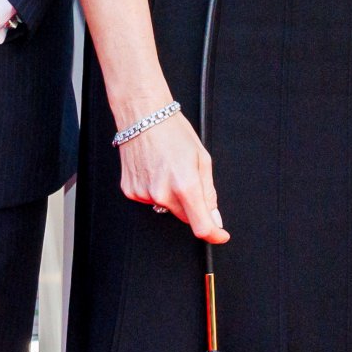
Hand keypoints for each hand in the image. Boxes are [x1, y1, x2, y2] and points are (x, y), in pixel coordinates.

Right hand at [118, 112, 229, 241]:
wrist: (142, 117)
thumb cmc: (172, 131)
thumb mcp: (202, 159)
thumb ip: (209, 192)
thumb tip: (214, 216)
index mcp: (185, 185)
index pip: (201, 226)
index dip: (214, 234)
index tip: (220, 234)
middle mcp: (163, 194)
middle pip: (185, 216)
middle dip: (192, 205)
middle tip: (188, 178)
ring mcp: (144, 194)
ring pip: (167, 207)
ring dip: (172, 196)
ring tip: (168, 169)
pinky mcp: (131, 191)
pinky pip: (150, 199)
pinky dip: (155, 190)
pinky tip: (154, 170)